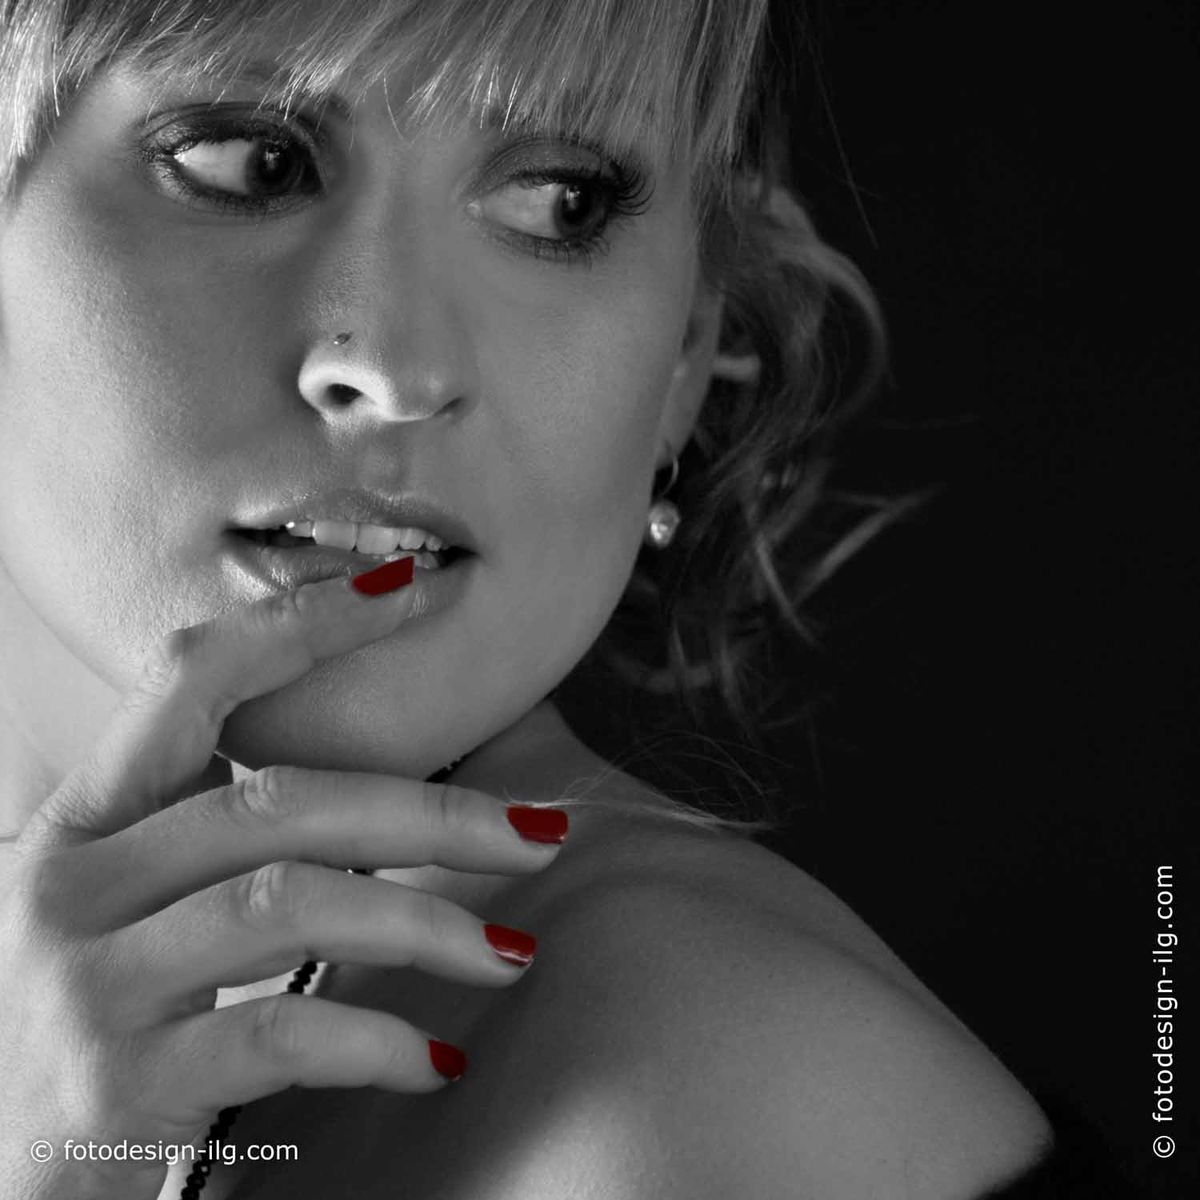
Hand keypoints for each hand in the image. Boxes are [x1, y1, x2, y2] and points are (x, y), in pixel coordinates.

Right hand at [0, 565, 565, 1199]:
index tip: (406, 586)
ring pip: (291, 904)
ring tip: (511, 954)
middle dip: (432, 813)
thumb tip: (371, 806)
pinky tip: (436, 1061)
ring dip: (426, 924)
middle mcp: (74, 884)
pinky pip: (277, 1033)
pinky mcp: (115, 1086)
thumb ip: (206, 848)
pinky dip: (375, 1041)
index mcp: (85, 823)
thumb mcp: (117, 910)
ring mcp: (88, 982)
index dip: (301, 625)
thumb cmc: (74, 1023)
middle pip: (282, 802)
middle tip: (539, 832)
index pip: (192, 682)